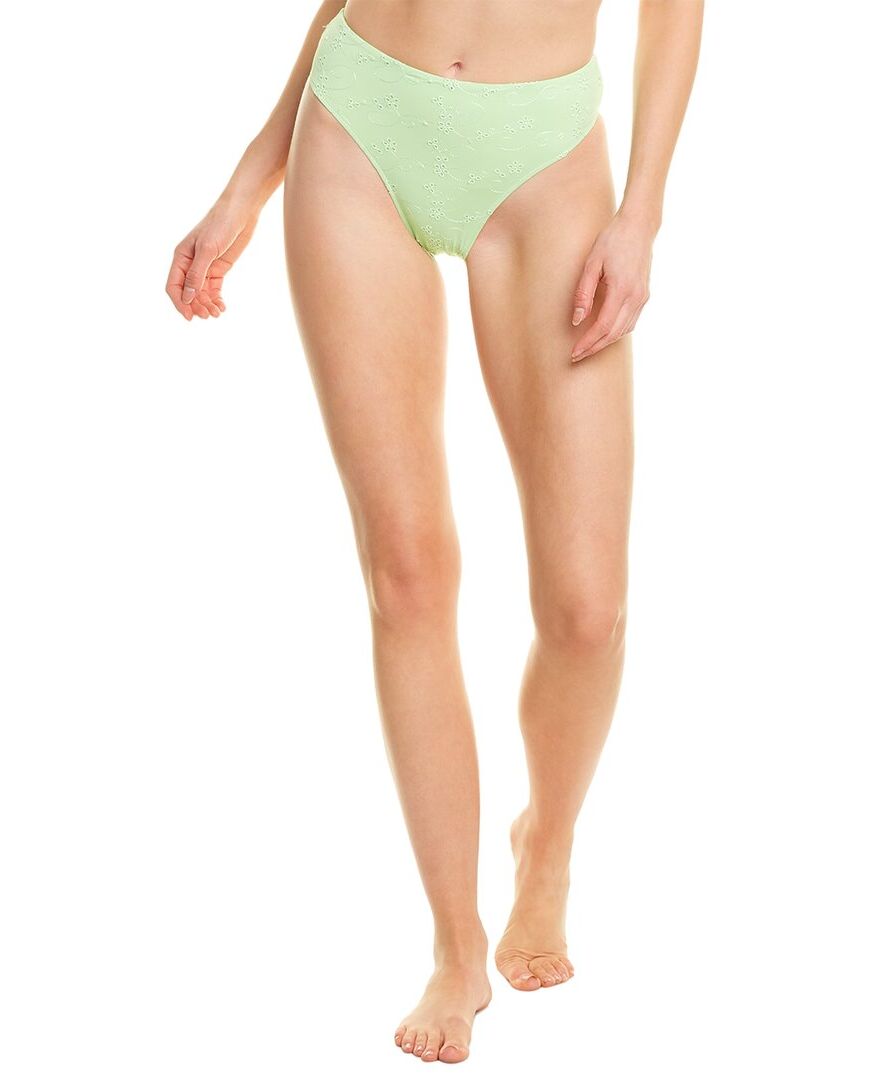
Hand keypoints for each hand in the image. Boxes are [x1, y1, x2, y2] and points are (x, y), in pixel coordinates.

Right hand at [165, 201, 258, 320]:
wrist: (241, 212)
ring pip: (201, 294)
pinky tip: (222, 307)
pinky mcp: (218, 269)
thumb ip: (196, 274)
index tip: (190, 317)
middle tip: (209, 315)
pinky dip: (216, 299)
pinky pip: (213, 289)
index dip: (180, 303)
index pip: (174, 286)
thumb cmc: (220, 225)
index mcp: (181, 257)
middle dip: (196, 306)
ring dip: (207, 305)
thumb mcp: (207, 250)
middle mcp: (190, 264)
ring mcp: (205, 267)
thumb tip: (186, 297)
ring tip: (217, 313)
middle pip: (188, 293)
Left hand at [569, 210, 654, 360]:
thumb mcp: (592, 264)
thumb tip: (577, 320)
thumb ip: (583, 293)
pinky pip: (631, 322)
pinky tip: (604, 333)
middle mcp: (635, 298)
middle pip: (613, 334)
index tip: (574, 353)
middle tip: (577, 356)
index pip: (602, 327)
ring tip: (588, 348)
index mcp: (622, 290)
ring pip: (623, 331)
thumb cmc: (612, 240)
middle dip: (594, 348)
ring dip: (605, 342)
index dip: (587, 343)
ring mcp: (643, 298)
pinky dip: (616, 332)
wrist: (639, 226)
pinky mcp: (644, 296)